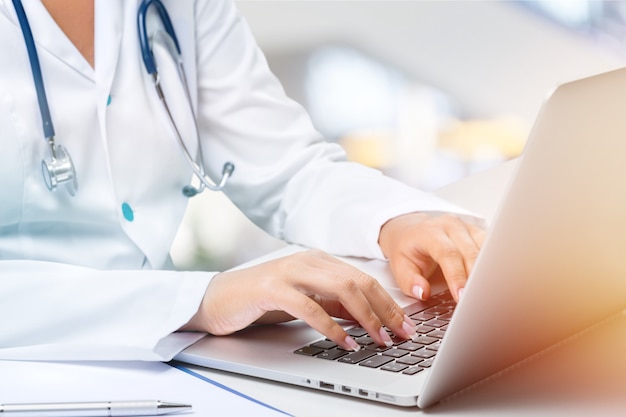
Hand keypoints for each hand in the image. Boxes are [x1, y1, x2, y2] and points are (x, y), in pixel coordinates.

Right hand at [181, 249, 417, 349]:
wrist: (219, 298)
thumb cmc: (262, 299)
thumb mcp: (306, 299)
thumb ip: (333, 304)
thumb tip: (368, 317)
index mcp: (319, 261)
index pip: (364, 279)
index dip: (388, 303)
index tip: (406, 325)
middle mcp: (308, 261)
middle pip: (359, 282)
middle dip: (385, 310)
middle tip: (402, 334)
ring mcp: (290, 272)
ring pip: (341, 290)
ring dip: (366, 317)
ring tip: (381, 339)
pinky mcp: (273, 288)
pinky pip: (311, 307)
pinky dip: (332, 327)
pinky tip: (345, 342)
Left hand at [378, 213, 485, 301]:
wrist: (410, 230)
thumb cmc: (407, 249)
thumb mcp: (399, 265)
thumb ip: (409, 281)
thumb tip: (423, 293)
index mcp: (430, 232)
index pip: (447, 253)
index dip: (456, 276)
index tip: (461, 296)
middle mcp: (451, 226)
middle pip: (470, 252)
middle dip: (475, 279)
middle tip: (477, 301)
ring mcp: (467, 228)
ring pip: (485, 249)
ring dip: (488, 272)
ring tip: (489, 294)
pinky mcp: (478, 233)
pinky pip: (491, 248)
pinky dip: (493, 265)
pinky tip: (494, 281)